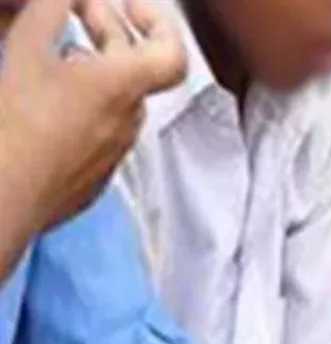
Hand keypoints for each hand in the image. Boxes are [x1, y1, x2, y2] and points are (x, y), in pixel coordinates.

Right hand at [0, 0, 185, 232]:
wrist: (3, 195)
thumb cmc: (16, 129)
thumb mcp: (26, 50)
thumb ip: (51, 12)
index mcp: (122, 88)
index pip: (171, 53)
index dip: (158, 22)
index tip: (131, 5)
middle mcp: (127, 121)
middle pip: (136, 69)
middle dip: (110, 31)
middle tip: (79, 9)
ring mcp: (113, 151)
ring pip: (117, 100)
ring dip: (97, 68)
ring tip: (60, 50)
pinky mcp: (93, 175)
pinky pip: (99, 131)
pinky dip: (84, 104)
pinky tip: (49, 97)